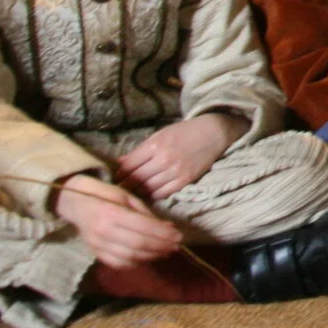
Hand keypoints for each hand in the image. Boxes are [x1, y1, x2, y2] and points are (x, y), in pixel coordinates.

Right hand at [58, 175, 183, 268]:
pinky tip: (147, 257)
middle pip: (138, 244)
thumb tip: (169, 228)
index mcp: (112, 213)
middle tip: (176, 246)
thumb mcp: (127, 197)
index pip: (143, 228)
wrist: (75, 204)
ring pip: (129, 257)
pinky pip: (117, 263)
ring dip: (151, 256)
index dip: (163, 234)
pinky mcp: (94, 253)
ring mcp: (97, 245)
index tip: (179, 236)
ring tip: (166, 252)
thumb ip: (146, 214)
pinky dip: (135, 263)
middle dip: (161, 246)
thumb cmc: (104, 195)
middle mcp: (103, 232)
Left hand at [116, 113, 243, 203]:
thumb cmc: (184, 132)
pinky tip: (149, 193)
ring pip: (147, 188)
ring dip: (137, 192)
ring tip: (131, 192)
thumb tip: (119, 164)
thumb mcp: (160, 135)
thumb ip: (140, 151)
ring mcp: (175, 171)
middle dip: (124, 184)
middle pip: (135, 179)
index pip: (128, 165)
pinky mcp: (185, 180)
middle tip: (118, 188)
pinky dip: (153, 195)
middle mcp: (164, 159)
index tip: (114, 178)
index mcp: (155, 145)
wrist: (213, 133)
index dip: (118, 173)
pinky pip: (162, 194)